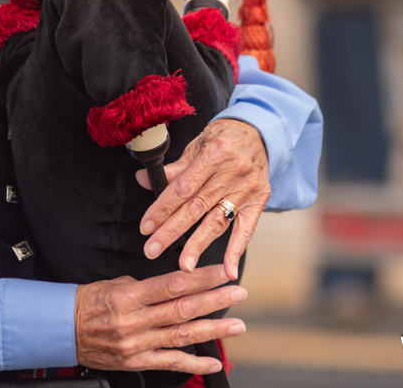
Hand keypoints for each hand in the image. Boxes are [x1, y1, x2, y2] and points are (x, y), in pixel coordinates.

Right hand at [75, 264, 246, 373]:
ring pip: (182, 336)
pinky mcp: (136, 362)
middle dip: (215, 301)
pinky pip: (170, 363)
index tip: (223, 271)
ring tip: (236, 325)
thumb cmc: (88, 303)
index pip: (173, 284)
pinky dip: (194, 363)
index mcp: (129, 295)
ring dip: (213, 330)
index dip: (201, 278)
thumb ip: (145, 286)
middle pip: (183, 309)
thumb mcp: (114, 283)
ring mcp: (137, 344)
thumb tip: (173, 285)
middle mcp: (135, 320)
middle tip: (239, 294)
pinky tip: (214, 362)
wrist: (63, 329)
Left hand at [136, 119, 270, 277]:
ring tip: (184, 266)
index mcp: (214, 154)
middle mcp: (232, 172)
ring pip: (218, 221)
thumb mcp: (196, 146)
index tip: (146, 227)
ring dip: (199, 245)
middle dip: (172, 231)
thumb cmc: (222, 140)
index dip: (162, 208)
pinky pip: (246, 229)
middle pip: (197, 208)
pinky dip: (236, 251)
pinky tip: (228, 270)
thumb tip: (143, 180)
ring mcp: (247, 189)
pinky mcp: (259, 201)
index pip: (183, 188)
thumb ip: (174, 169)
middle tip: (153, 249)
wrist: (256, 134)